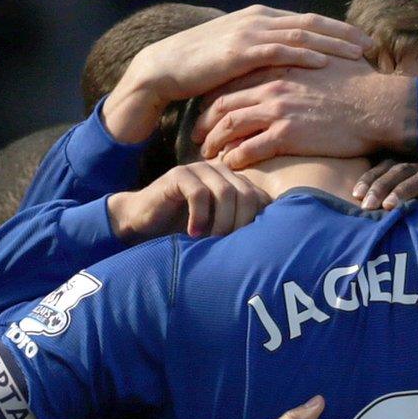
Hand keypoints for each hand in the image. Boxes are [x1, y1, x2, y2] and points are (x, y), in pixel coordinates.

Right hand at [102, 6, 371, 141]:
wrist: (165, 68)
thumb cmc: (200, 68)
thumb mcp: (236, 57)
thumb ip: (260, 55)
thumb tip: (284, 68)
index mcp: (260, 18)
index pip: (306, 21)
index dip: (336, 30)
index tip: (361, 41)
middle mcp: (259, 19)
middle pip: (312, 24)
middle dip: (343, 34)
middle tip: (372, 46)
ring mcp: (250, 32)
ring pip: (302, 34)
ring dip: (332, 44)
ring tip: (358, 54)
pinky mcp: (241, 50)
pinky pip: (280, 50)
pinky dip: (305, 55)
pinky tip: (325, 64)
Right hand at [108, 160, 272, 240]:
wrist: (143, 222)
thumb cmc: (184, 229)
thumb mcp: (218, 230)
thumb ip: (241, 229)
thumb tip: (274, 248)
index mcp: (236, 183)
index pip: (261, 199)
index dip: (259, 224)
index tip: (247, 248)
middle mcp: (222, 172)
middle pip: (247, 195)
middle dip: (242, 224)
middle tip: (230, 247)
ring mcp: (200, 169)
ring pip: (226, 193)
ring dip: (222, 223)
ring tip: (212, 241)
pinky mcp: (179, 174)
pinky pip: (199, 193)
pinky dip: (200, 217)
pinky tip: (194, 233)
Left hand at [194, 61, 416, 167]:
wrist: (379, 105)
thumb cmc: (361, 86)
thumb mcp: (327, 63)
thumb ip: (305, 63)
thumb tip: (304, 66)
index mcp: (279, 67)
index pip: (234, 79)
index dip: (216, 96)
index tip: (208, 110)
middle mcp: (272, 87)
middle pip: (223, 103)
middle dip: (205, 121)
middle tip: (197, 136)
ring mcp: (278, 110)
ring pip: (229, 126)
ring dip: (214, 143)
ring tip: (207, 155)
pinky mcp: (287, 134)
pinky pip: (248, 149)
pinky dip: (234, 158)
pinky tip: (230, 166)